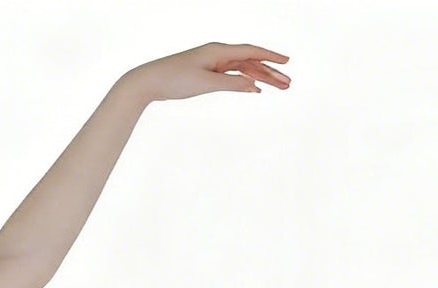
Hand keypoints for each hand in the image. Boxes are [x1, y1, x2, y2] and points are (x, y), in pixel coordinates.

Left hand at [125, 44, 290, 104]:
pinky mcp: (205, 72)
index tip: (287, 63)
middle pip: (251, 61)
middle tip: (288, 83)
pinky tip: (253, 87)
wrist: (149, 81)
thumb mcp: (206, 84)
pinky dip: (244, 80)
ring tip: (277, 87)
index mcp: (219, 51)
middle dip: (270, 72)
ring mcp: (212, 63)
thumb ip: (231, 84)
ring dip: (260, 77)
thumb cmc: (174, 80)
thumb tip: (254, 87)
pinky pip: (231, 74)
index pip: (252, 52)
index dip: (271, 57)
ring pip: (242, 69)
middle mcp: (218, 53)